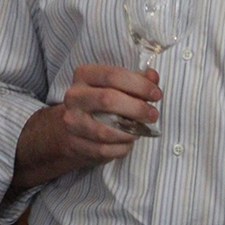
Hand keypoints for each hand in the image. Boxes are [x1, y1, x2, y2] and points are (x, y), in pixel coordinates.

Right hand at [12, 63, 160, 188]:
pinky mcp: (75, 144)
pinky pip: (105, 150)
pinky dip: (122, 148)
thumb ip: (135, 80)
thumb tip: (153, 76)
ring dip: (130, 132)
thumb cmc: (98, 104)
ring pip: (106, 130)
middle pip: (108, 99)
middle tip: (153, 114)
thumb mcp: (114, 86)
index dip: (139, 84)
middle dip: (137, 108)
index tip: (156, 94)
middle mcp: (74, 97)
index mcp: (83, 75)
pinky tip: (127, 142)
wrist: (67, 129)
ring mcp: (72, 121)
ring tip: (140, 130)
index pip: (112, 75)